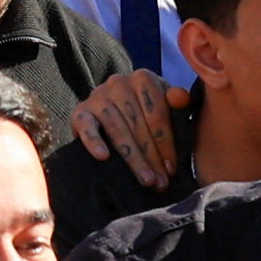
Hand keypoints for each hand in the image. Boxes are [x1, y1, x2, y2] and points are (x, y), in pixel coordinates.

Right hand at [63, 60, 186, 184]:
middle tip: (160, 182)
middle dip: (151, 156)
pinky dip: (94, 141)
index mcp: (143, 78)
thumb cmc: (147, 115)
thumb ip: (177, 105)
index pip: (157, 112)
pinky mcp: (80, 112)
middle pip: (137, 123)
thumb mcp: (167, 109)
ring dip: (132, 157)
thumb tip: (181, 97)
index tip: (172, 168)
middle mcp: (118, 82)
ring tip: (145, 180)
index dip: (166, 143)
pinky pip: (86, 126)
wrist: (113, 113)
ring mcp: (97, 96)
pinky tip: (103, 156)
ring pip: (117, 128)